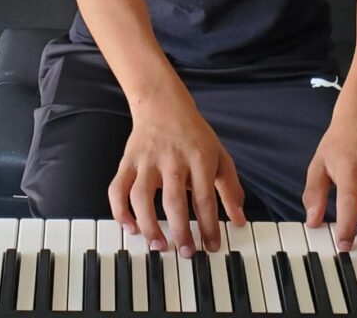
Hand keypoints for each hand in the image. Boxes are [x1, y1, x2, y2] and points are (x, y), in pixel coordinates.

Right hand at [109, 95, 246, 256]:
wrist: (163, 104)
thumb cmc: (194, 134)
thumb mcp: (219, 155)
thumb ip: (230, 188)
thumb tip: (238, 220)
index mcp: (199, 157)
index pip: (205, 198)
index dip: (210, 226)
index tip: (212, 247)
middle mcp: (172, 159)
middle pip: (174, 200)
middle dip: (180, 230)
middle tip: (186, 253)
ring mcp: (147, 160)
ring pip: (141, 196)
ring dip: (148, 224)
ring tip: (158, 244)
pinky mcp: (128, 161)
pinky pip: (117, 189)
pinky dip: (120, 211)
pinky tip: (130, 227)